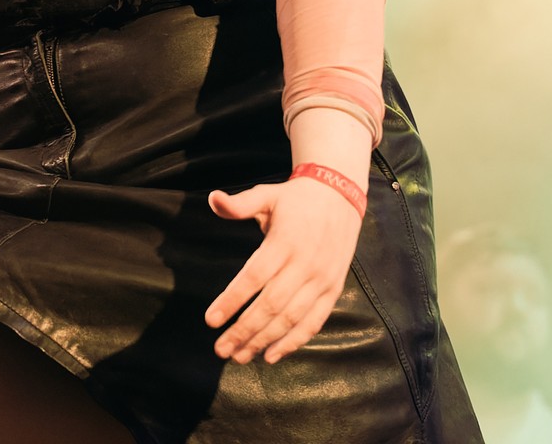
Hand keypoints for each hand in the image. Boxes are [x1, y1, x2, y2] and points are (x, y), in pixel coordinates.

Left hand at [205, 176, 361, 363]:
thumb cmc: (296, 199)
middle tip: (221, 349)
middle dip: (244, 330)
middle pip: (271, 305)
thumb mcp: (267, 194)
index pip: (254, 277)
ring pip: (291, 318)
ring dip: (265, 341)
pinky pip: (314, 322)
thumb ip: (239, 204)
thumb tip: (212, 199)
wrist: (341, 196)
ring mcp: (322, 280)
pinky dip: (294, 342)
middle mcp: (305, 264)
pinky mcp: (333, 289)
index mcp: (285, 241)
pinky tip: (272, 355)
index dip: (232, 301)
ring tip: (240, 356)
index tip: (211, 321)